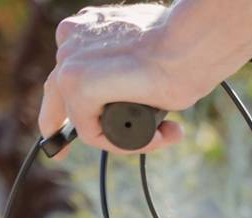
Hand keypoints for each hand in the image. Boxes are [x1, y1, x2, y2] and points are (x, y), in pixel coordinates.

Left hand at [39, 4, 196, 157]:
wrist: (192, 42)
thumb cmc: (184, 47)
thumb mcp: (149, 57)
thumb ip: (132, 70)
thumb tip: (137, 95)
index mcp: (84, 29)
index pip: (67, 71)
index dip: (62, 102)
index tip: (59, 126)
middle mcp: (70, 41)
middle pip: (62, 97)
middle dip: (62, 127)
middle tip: (60, 153)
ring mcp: (70, 62)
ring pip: (83, 120)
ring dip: (120, 139)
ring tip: (161, 136)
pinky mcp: (78, 84)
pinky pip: (91, 133)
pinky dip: (121, 144)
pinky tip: (153, 138)